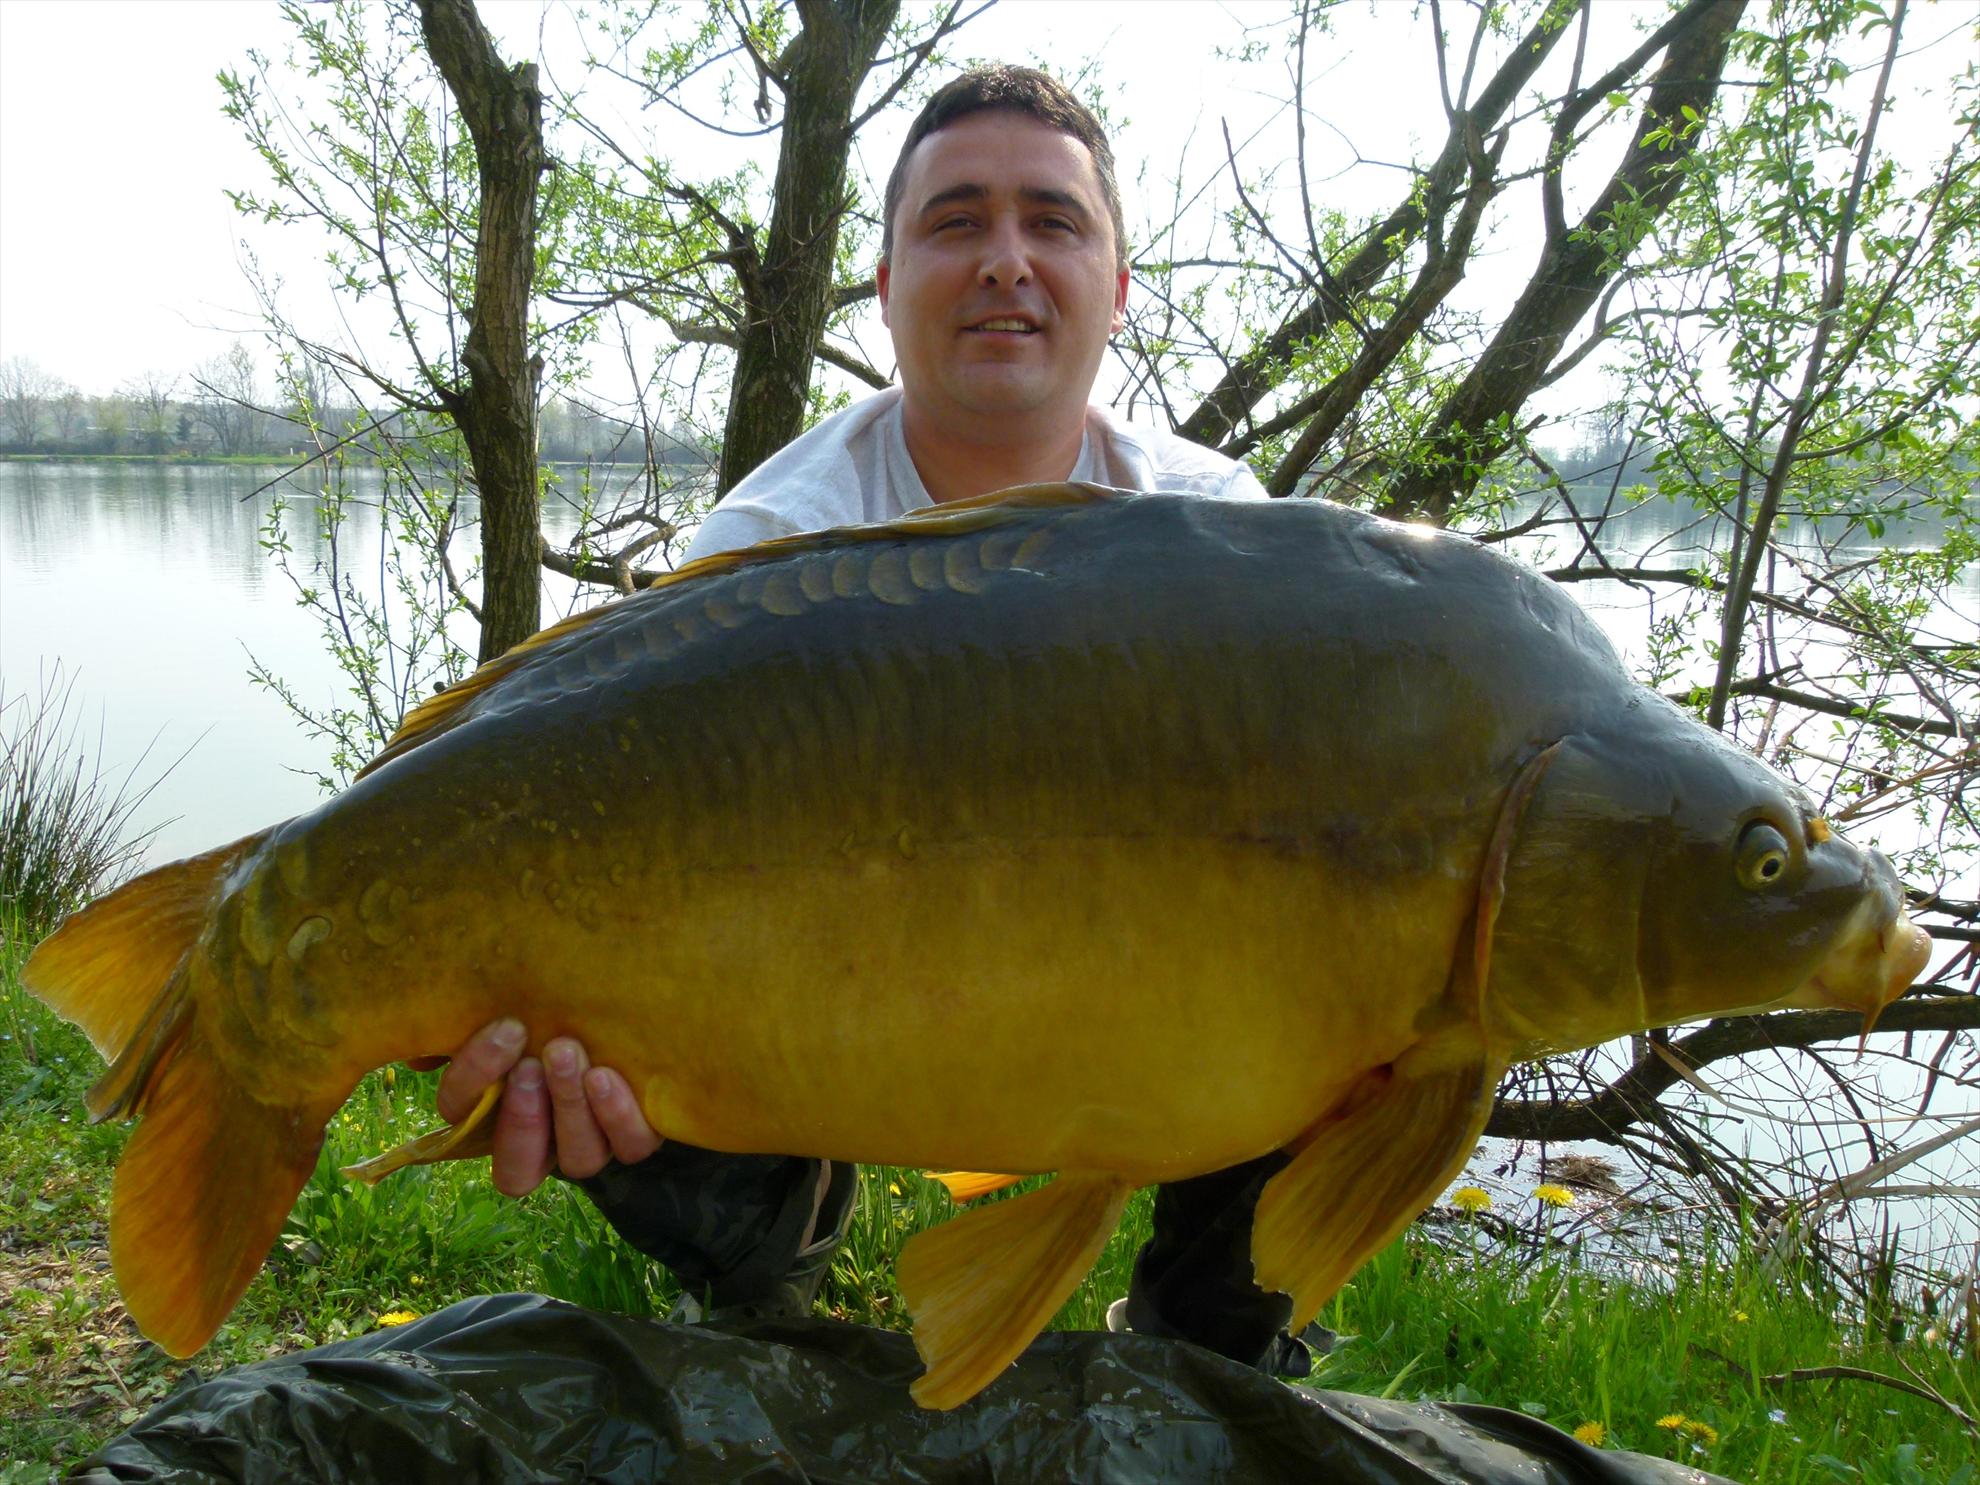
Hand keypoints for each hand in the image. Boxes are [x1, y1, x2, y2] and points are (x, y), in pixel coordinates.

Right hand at [431, 1018, 661, 1195]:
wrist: (623, 1001)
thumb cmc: (553, 1002)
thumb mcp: (508, 1003)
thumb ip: (465, 1015)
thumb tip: (428, 1028)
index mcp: (491, 1114)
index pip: (462, 1114)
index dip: (473, 1080)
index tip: (503, 1030)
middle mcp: (540, 1142)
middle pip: (518, 1166)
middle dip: (523, 1117)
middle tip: (532, 1062)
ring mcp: (590, 1143)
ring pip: (578, 1159)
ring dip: (570, 1109)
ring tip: (569, 1055)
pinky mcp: (636, 1133)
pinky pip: (631, 1146)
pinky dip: (619, 1116)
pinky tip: (607, 1076)